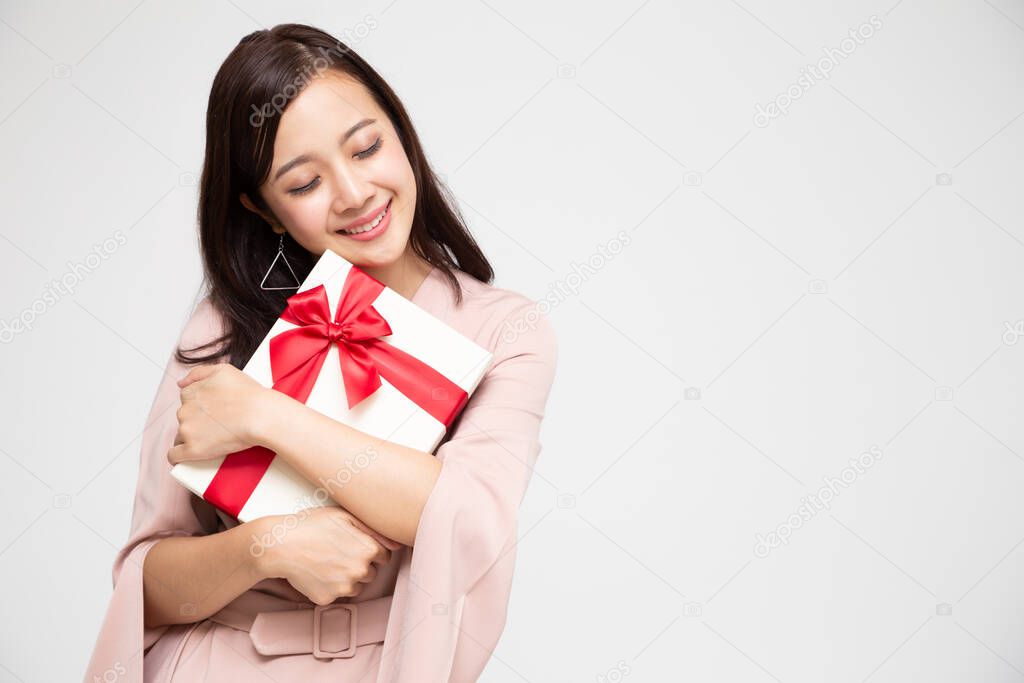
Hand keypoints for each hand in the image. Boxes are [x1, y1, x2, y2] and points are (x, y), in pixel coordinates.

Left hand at [168, 363, 271, 464]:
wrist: (261, 415)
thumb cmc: (248, 394)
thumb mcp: (224, 370)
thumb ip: (198, 372)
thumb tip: (180, 383)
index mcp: (190, 393)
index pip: (186, 401)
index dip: (200, 407)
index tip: (212, 412)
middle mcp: (184, 411)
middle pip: (184, 418)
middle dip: (197, 422)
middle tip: (218, 425)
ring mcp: (187, 431)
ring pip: (181, 436)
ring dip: (192, 437)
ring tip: (213, 439)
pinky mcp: (193, 449)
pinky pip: (175, 456)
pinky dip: (178, 457)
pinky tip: (186, 456)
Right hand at [254, 506, 393, 604]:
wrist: (279, 545)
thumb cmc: (311, 525)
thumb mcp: (344, 516)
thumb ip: (373, 530)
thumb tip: (397, 545)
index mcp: (368, 550)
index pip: (383, 557)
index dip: (369, 551)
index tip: (354, 545)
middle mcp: (360, 571)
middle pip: (370, 574)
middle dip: (359, 565)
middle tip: (338, 553)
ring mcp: (344, 587)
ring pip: (355, 587)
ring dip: (346, 578)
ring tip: (326, 562)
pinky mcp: (327, 599)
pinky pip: (335, 595)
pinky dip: (329, 586)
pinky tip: (317, 572)